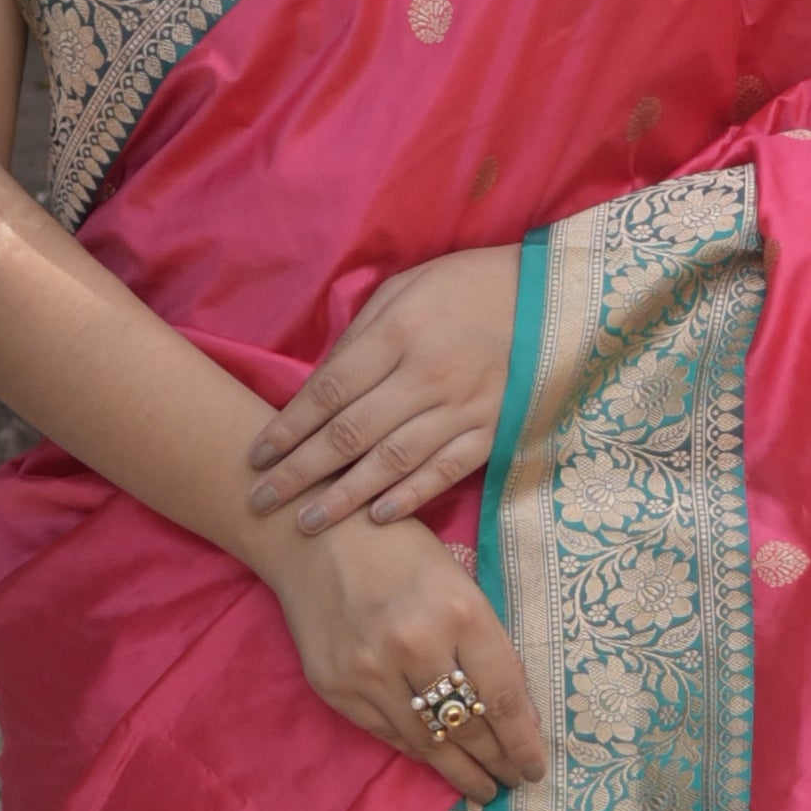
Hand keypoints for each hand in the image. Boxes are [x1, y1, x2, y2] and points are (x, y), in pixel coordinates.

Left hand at [246, 244, 522, 535]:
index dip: (288, 428)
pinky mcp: (492, 432)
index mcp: (398, 335)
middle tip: (262, 501)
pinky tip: (377, 518)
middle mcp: (425, 377)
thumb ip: (362, 336)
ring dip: (345, 497)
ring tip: (308, 523)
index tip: (257, 455)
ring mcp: (461, 409)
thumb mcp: (406, 288)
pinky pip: (444, 472)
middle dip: (300, 472)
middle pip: (349, 434)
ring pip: (390, 463)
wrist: (553, 298)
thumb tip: (321, 384)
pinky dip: (409, 497)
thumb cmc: (467, 287)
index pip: (328, 392)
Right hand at [257, 508, 546, 805]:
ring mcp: (369, 671)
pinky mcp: (336, 687)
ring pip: (426, 742)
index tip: (534, 767)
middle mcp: (415, 646)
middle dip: (496, 761)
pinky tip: (437, 759)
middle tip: (513, 781)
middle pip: (467, 727)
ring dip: (459, 770)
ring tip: (481, 786)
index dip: (522, 742)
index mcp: (459, 612)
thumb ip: (484, 642)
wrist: (314, 538)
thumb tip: (513, 713)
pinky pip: (387, 733)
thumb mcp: (460, 581)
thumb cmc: (400, 551)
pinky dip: (418, 751)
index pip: (502, 698)